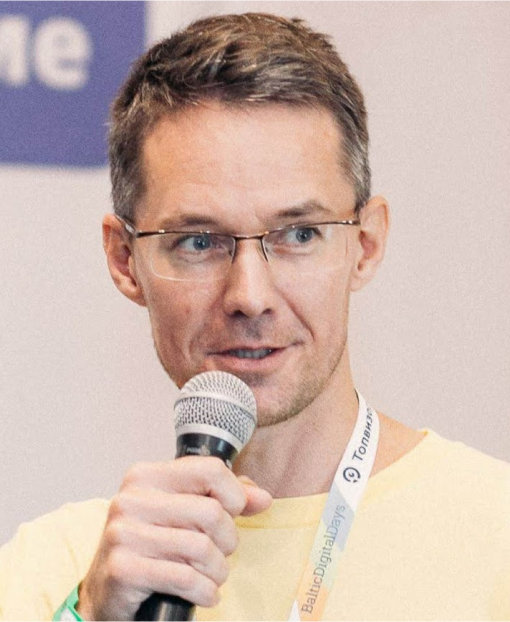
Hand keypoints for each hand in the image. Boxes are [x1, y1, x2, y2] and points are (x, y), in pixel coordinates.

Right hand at [76, 457, 271, 621]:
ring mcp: (123, 532)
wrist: (106, 592)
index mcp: (147, 475)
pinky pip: (184, 578)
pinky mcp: (122, 568)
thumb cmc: (152, 548)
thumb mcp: (185, 514)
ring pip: (202, 547)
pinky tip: (202, 593)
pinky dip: (204, 591)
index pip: (211, 470)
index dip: (234, 496)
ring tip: (210, 575)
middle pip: (211, 512)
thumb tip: (261, 498)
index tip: (231, 514)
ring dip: (217, 570)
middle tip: (218, 553)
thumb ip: (225, 499)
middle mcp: (131, 498)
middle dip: (227, 541)